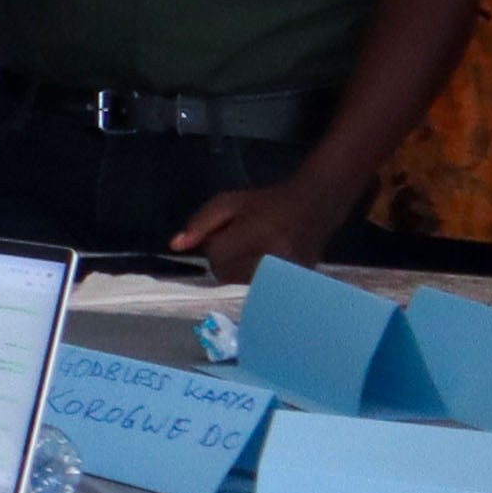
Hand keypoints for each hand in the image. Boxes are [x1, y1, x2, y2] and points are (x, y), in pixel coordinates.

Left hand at [178, 172, 359, 275]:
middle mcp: (272, 259)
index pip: (215, 255)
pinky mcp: (295, 283)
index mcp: (255, 237)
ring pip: (240, 284)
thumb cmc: (267, 202)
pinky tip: (263, 264)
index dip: (214, 244)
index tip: (227, 232)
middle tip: (241, 242)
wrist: (315, 205)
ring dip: (237, 272)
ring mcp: (286, 275)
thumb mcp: (228, 202)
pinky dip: (254, 280)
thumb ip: (200, 223)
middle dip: (224, 260)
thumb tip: (175, 246)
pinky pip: (259, 289)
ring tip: (253, 251)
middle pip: (225, 274)